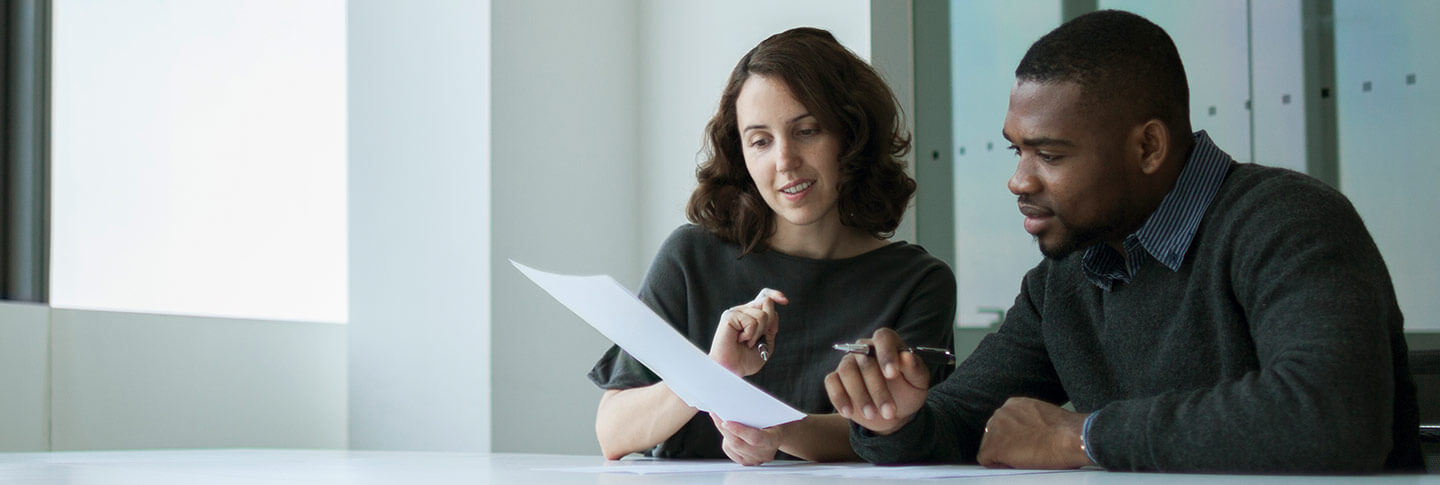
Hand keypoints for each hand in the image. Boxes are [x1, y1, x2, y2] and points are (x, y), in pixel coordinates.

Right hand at [710, 288, 788, 375]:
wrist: (733, 369)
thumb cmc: (746, 360)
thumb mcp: (767, 342)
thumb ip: (772, 326)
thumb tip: (773, 311)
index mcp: (751, 315)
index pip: (764, 297)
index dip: (775, 295)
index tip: (785, 301)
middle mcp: (743, 310)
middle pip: (766, 302)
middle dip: (769, 323)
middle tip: (757, 338)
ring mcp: (736, 312)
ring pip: (762, 314)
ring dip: (758, 333)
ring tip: (746, 342)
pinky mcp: (729, 316)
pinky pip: (751, 321)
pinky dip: (750, 335)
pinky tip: (739, 340)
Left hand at [710, 414, 783, 465]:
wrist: (779, 433)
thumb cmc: (774, 420)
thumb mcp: (769, 414)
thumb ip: (756, 414)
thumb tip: (735, 407)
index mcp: (773, 440)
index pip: (754, 438)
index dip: (738, 430)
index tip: (725, 421)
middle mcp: (764, 453)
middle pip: (738, 444)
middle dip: (724, 429)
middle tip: (715, 415)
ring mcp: (755, 460)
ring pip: (732, 447)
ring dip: (723, 432)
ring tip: (719, 419)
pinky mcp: (746, 462)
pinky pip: (730, 451)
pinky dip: (726, 440)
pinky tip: (726, 431)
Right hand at [824, 328, 929, 434]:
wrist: (893, 412)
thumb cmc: (908, 391)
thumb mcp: (918, 383)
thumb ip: (915, 368)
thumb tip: (907, 356)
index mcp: (888, 344)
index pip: (883, 337)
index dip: (886, 354)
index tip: (892, 374)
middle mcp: (865, 349)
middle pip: (865, 360)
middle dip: (878, 389)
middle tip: (889, 411)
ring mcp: (848, 363)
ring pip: (846, 371)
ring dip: (859, 395)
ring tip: (872, 415)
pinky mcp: (836, 379)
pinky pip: (831, 382)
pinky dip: (839, 397)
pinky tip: (849, 412)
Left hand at [976, 397, 1091, 468]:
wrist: (1070, 438)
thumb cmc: (1066, 431)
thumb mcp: (1042, 417)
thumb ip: (1028, 421)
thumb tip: (1028, 434)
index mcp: (1014, 404)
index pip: (1002, 423)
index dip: (1010, 437)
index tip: (1020, 445)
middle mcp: (1001, 413)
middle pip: (993, 434)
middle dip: (1004, 445)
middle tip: (1021, 455)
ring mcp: (996, 429)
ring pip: (989, 446)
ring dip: (1002, 455)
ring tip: (1021, 460)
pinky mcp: (995, 446)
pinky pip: (986, 459)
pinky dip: (997, 465)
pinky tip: (1013, 466)